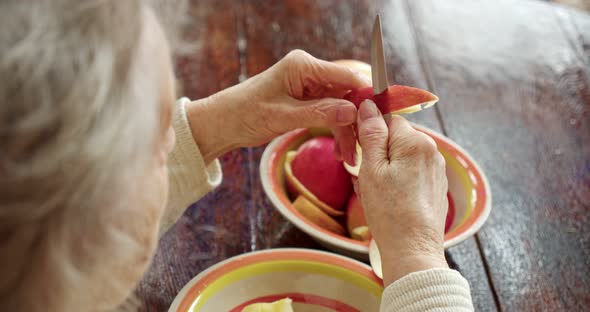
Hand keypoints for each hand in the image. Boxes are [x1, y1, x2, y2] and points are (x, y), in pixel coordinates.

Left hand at [186, 50, 369, 163]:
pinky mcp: (307, 101)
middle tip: (363, 147)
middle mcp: (309, 72)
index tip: (381, 117)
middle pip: (347, 94)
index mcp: (303, 66)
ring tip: (350, 158)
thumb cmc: (245, 114)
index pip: (346, 76)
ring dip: (347, 132)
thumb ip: (319, 114)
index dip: (366, 96)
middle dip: (356, 121)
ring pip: (341, 108)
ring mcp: (309, 86)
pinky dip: (336, 132)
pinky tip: (341, 151)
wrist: (222, 123)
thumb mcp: (282, 116)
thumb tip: (352, 112)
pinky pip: (330, 114)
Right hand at [355, 99, 448, 285]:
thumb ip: (371, 134)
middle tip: (366, 179)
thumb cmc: (389, 210)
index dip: (371, 134)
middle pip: (396, 139)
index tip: (362, 152)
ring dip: (386, 170)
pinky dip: (398, 182)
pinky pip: (412, 173)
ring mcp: (436, 169)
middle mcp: (432, 150)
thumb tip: (368, 105)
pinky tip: (390, 201)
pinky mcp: (436, 186)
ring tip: (377, 195)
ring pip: (402, 157)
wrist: (413, 249)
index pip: (389, 119)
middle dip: (378, 155)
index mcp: (415, 142)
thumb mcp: (371, 169)